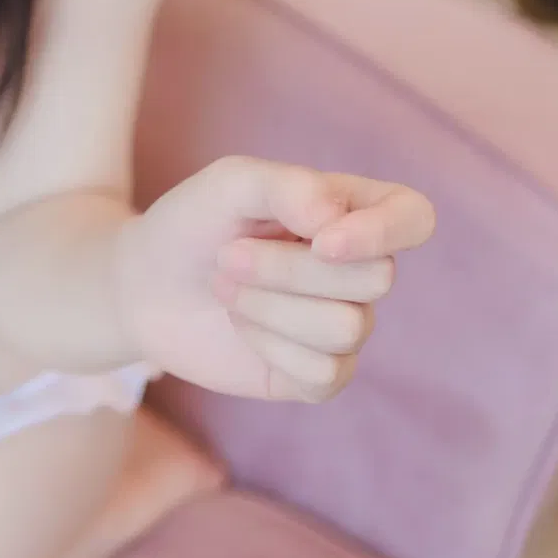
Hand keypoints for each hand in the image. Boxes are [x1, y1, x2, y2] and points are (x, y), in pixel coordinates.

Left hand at [116, 155, 435, 401]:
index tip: (321, 239)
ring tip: (226, 287)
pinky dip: (269, 346)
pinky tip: (241, 325)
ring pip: (346, 327)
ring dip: (269, 307)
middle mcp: (358, 269)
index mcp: (350, 211)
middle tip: (228, 255)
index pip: (413, 217)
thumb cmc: (193, 223)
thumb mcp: (229, 183)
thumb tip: (336, 219)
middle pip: (376, 278)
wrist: (144, 285)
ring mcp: (343, 324)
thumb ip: (287, 185)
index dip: (383, 232)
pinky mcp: (319, 375)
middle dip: (288, 269)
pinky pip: (325, 373)